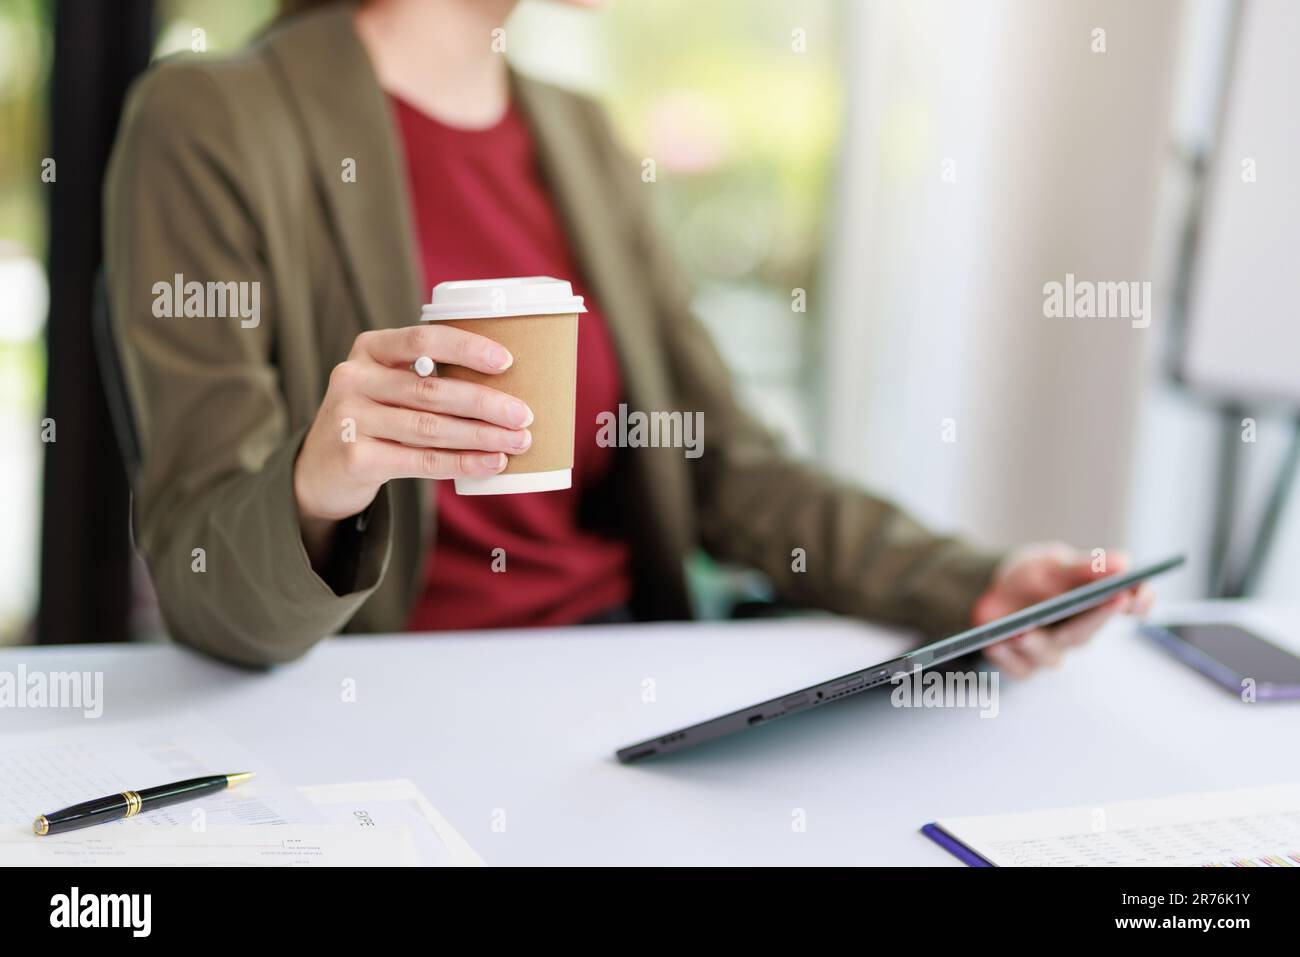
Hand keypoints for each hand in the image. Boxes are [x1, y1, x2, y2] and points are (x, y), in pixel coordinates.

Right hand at [293, 325, 533, 559]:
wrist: (319, 468)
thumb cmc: (374, 418)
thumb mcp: (387, 385)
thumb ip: (426, 378)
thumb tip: (505, 388)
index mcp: (369, 349)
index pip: (422, 339)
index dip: (467, 348)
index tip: (506, 362)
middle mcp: (353, 378)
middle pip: (432, 389)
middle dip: (486, 403)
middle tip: (524, 415)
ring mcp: (350, 419)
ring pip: (430, 427)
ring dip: (481, 436)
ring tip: (518, 442)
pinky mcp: (355, 458)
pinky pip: (421, 460)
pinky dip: (462, 462)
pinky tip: (491, 463)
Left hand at [970, 543, 1153, 678]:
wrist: (989, 589)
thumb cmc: (1031, 576)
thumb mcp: (1054, 564)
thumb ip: (1085, 568)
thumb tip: (1123, 563)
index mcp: (1093, 605)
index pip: (1129, 608)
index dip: (1139, 603)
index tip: (1139, 593)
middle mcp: (1077, 632)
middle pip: (1088, 632)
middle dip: (1096, 619)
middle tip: (1104, 602)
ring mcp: (1050, 651)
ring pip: (1050, 656)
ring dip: (1036, 645)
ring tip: (1023, 632)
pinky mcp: (1023, 665)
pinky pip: (1017, 668)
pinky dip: (1006, 657)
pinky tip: (995, 643)